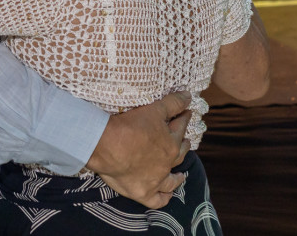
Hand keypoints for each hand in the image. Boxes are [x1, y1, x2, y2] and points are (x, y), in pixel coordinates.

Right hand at [87, 91, 191, 208]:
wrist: (107, 146)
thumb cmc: (129, 126)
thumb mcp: (153, 109)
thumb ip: (172, 103)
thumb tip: (188, 96)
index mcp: (171, 143)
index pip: (180, 127)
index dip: (183, 118)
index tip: (186, 112)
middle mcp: (167, 163)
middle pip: (179, 153)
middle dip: (183, 145)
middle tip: (184, 139)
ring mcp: (156, 180)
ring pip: (172, 180)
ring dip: (178, 177)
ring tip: (182, 174)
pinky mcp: (143, 192)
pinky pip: (158, 200)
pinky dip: (164, 198)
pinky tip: (167, 196)